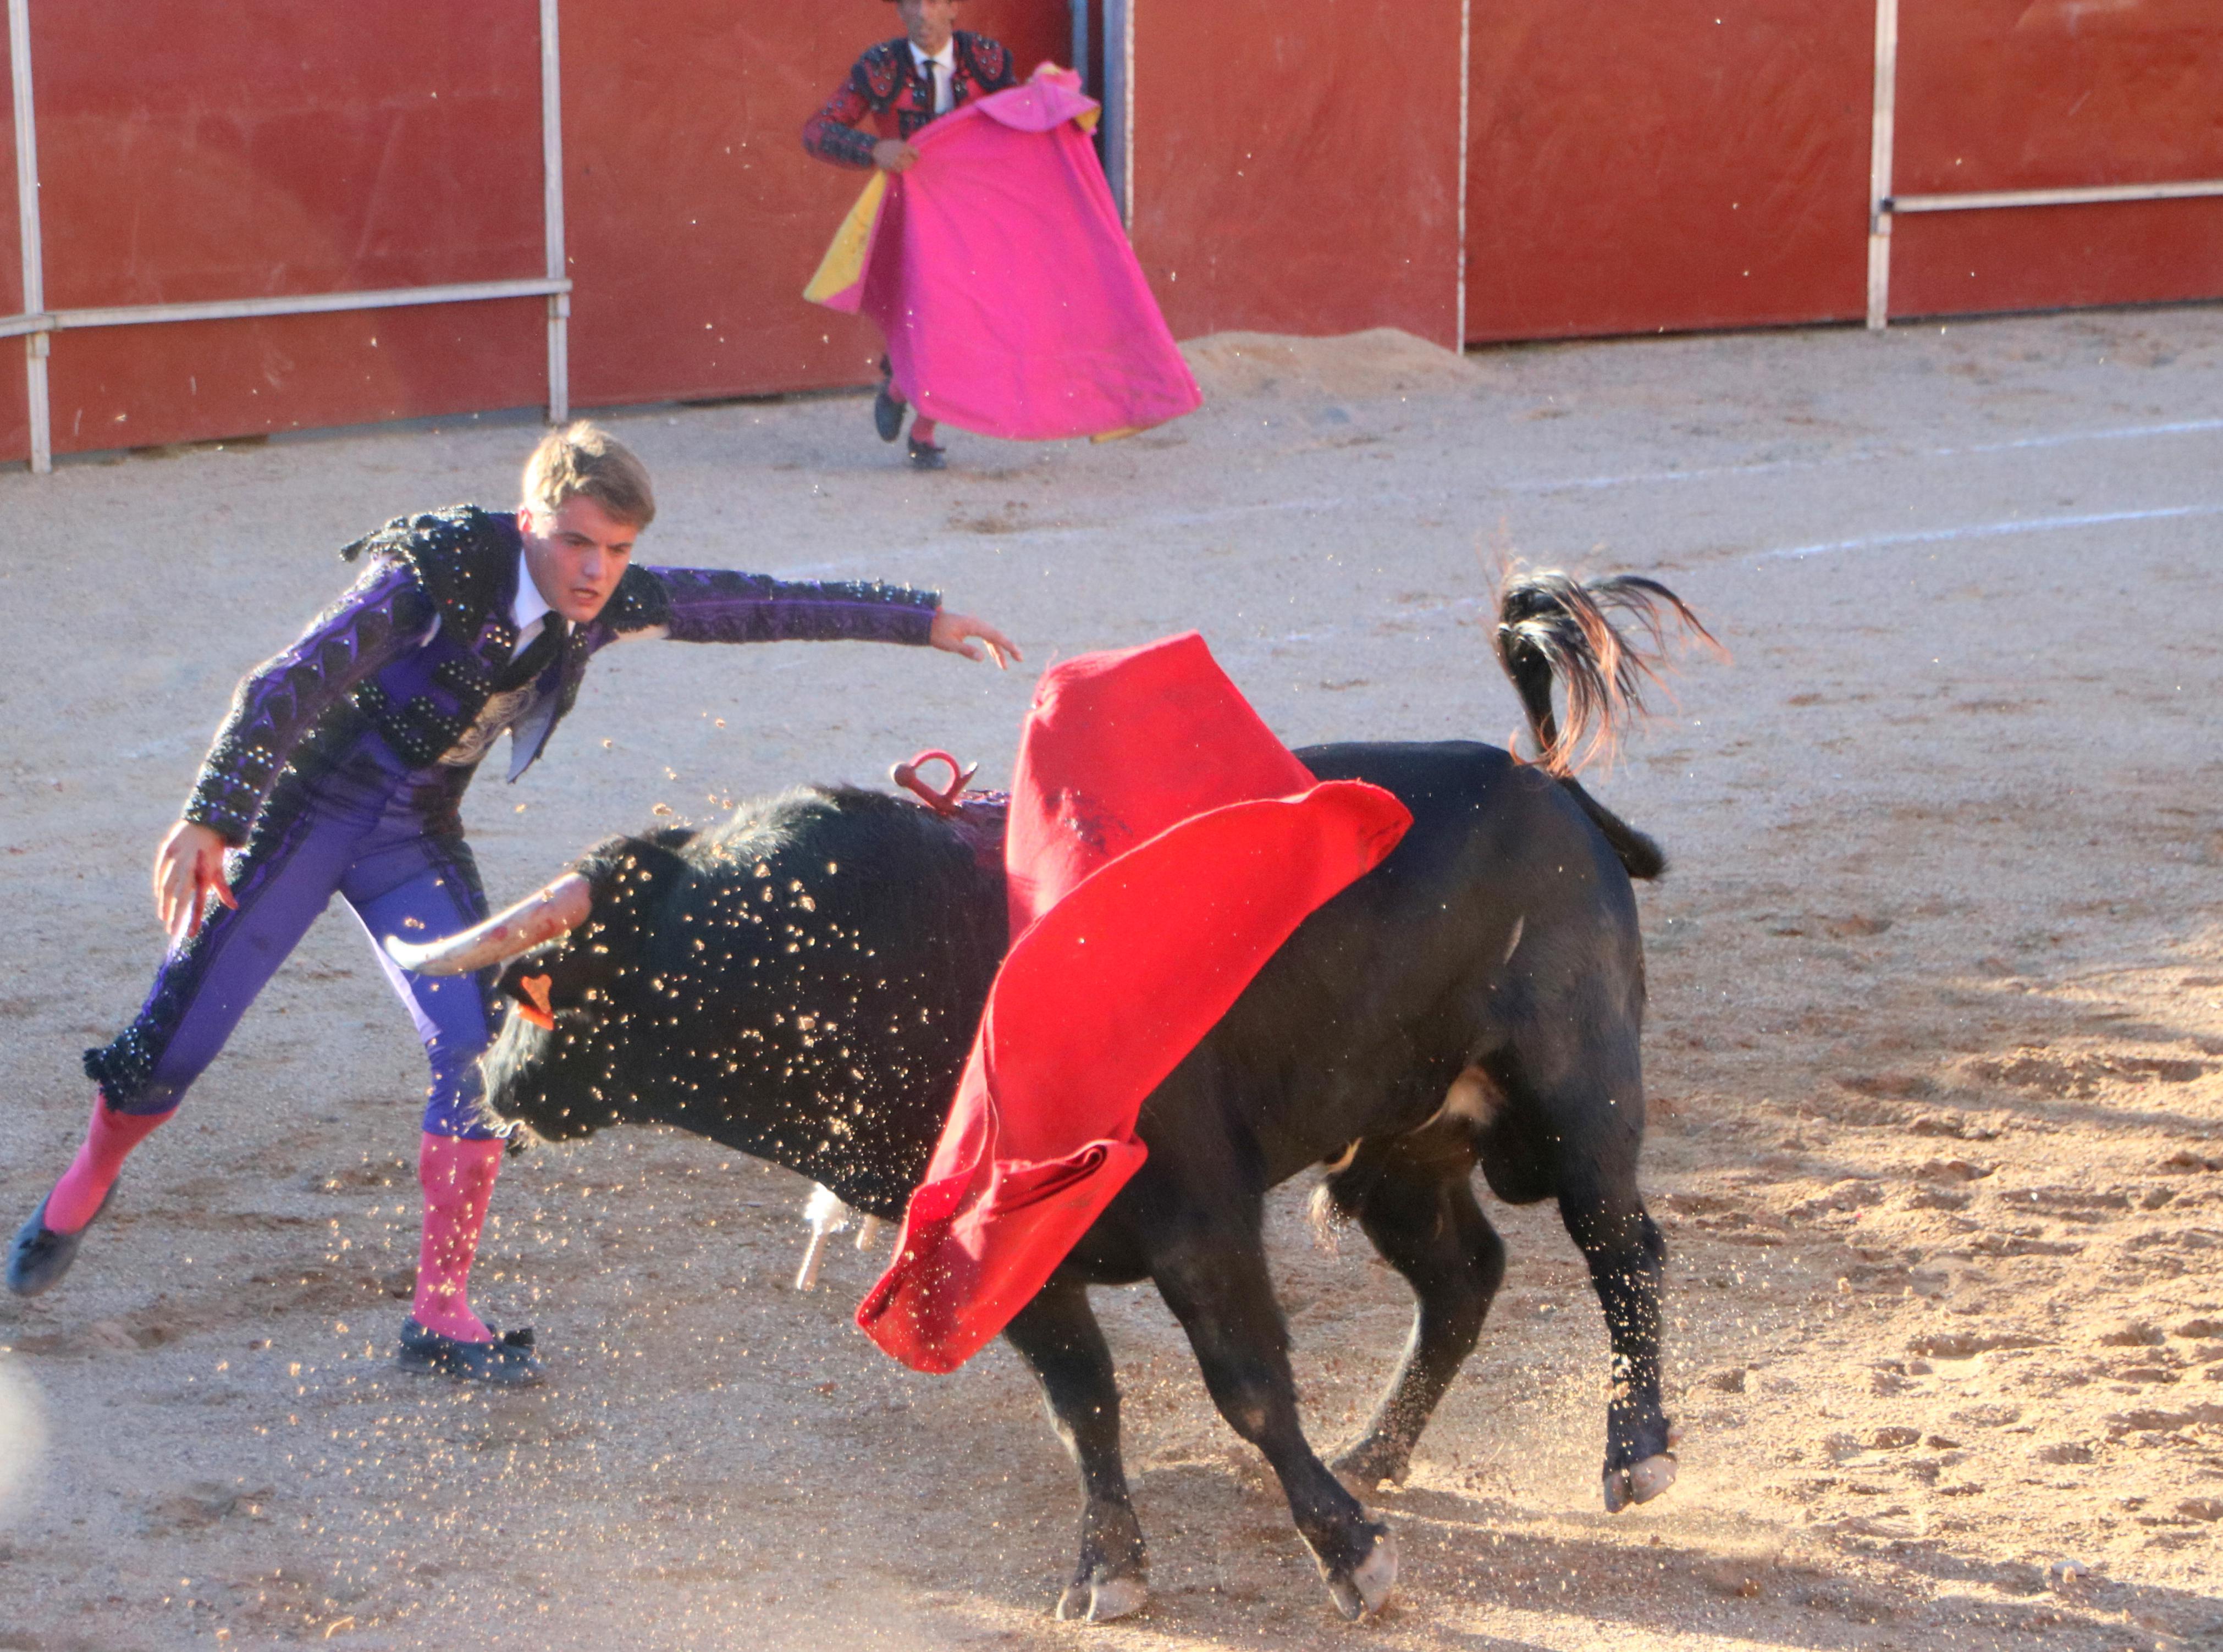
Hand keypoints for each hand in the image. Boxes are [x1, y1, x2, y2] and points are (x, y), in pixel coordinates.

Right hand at [153, 820, 236, 943]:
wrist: (205, 819)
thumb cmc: (214, 848)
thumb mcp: (219, 867)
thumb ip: (223, 888)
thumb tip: (234, 906)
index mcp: (205, 872)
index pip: (199, 902)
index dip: (195, 919)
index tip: (189, 934)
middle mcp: (190, 867)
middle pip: (180, 897)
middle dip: (176, 916)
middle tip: (172, 932)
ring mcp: (176, 858)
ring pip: (167, 887)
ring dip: (165, 905)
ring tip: (164, 918)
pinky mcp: (166, 850)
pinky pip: (159, 872)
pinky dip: (158, 885)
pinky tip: (160, 897)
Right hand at [873, 138, 920, 173]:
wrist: (876, 148)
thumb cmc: (889, 145)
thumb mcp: (898, 142)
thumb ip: (907, 147)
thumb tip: (914, 154)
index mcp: (904, 146)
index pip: (916, 153)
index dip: (916, 157)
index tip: (915, 158)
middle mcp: (901, 153)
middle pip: (911, 162)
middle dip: (910, 163)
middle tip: (907, 163)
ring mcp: (896, 160)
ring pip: (906, 167)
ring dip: (905, 167)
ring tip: (902, 164)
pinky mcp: (891, 166)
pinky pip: (899, 171)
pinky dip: (899, 169)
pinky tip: (897, 166)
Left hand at [929, 610, 1021, 668]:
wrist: (924, 622)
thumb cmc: (935, 633)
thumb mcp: (949, 645)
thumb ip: (966, 650)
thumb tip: (982, 658)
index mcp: (973, 625)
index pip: (996, 636)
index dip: (1009, 646)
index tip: (1018, 656)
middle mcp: (975, 622)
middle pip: (997, 635)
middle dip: (1008, 648)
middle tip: (1020, 660)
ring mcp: (973, 624)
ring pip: (991, 637)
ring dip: (998, 650)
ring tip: (1004, 666)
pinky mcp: (969, 626)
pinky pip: (984, 636)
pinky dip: (990, 645)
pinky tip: (993, 656)